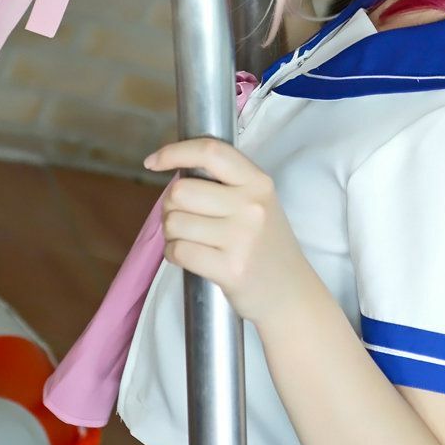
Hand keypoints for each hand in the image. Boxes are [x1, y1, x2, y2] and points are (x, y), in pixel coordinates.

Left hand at [144, 137, 308, 324]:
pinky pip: (179, 251)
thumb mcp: (258, 202)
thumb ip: (225, 183)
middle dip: (170, 206)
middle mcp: (252, 206)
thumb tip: (174, 169)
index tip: (153, 162)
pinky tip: (188, 256)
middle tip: (183, 218)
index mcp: (258, 182)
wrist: (290, 292)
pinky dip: (173, 254)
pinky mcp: (230, 269)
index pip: (211, 151)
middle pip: (181, 191)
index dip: (175, 152)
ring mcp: (242, 238)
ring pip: (174, 222)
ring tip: (189, 239)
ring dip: (171, 232)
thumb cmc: (265, 244)